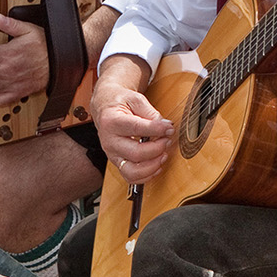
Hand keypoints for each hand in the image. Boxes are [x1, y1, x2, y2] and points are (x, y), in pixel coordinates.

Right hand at [88, 58, 173, 182]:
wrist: (106, 107)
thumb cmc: (121, 103)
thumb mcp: (136, 99)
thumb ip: (151, 113)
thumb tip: (166, 127)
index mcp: (112, 121)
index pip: (136, 128)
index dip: (157, 129)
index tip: (170, 128)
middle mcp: (109, 141)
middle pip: (136, 153)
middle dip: (157, 148)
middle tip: (168, 140)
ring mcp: (112, 154)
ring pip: (132, 171)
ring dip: (153, 166)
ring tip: (164, 155)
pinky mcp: (117, 163)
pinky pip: (131, 177)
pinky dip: (146, 176)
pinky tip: (157, 165)